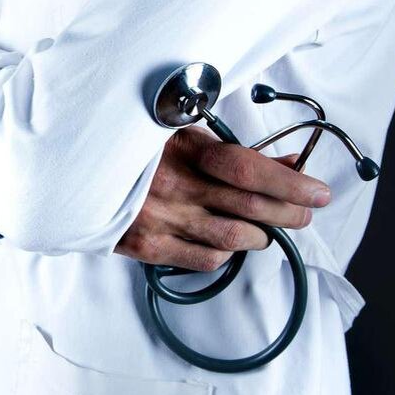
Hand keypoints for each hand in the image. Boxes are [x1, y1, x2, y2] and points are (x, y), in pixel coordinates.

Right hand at [115, 126, 331, 271]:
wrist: (76, 173)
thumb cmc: (136, 150)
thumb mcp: (182, 135)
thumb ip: (236, 150)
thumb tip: (292, 161)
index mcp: (181, 147)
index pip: (247, 167)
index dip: (289, 182)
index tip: (318, 191)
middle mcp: (172, 185)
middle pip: (249, 206)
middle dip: (289, 213)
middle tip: (305, 213)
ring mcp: (159, 218)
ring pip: (233, 239)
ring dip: (262, 236)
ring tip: (266, 229)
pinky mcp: (148, 246)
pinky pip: (206, 259)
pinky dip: (227, 253)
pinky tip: (228, 241)